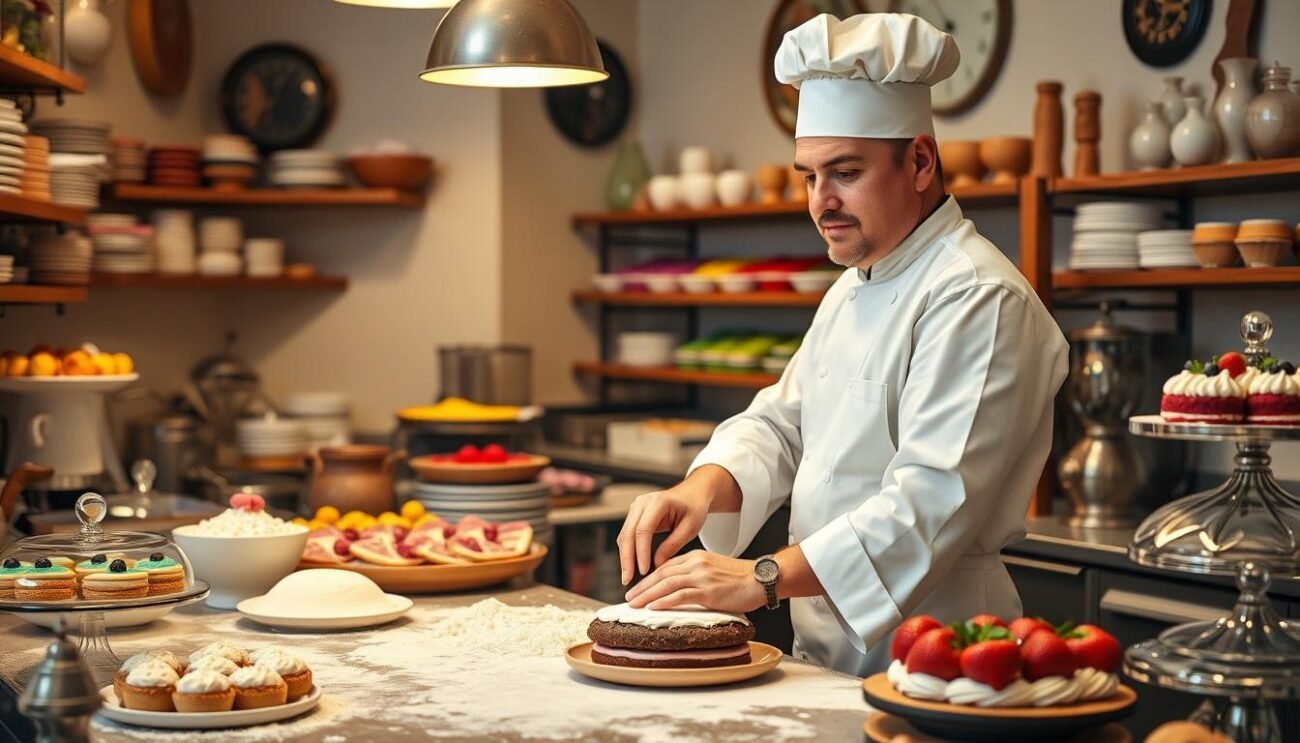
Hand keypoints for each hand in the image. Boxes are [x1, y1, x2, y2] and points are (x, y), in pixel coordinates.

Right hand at [616, 483, 712, 584]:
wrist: (692, 494)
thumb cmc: (694, 508)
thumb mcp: (690, 528)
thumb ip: (673, 545)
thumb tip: (656, 565)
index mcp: (658, 502)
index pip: (643, 530)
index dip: (641, 552)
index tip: (644, 571)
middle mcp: (642, 502)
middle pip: (628, 533)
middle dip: (626, 558)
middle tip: (627, 579)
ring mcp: (636, 507)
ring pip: (624, 535)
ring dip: (625, 557)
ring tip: (628, 577)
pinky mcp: (634, 515)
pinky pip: (627, 535)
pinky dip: (629, 551)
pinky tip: (632, 566)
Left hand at [625, 550, 764, 612]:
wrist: (762, 578)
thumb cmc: (741, 578)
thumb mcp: (713, 570)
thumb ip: (696, 575)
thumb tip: (679, 589)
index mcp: (695, 557)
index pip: (665, 566)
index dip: (648, 578)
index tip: (637, 588)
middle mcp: (696, 564)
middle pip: (661, 574)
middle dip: (642, 587)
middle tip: (629, 598)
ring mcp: (701, 576)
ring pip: (667, 584)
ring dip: (647, 595)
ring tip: (635, 604)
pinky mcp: (708, 590)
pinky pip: (681, 595)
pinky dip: (664, 601)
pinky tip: (653, 606)